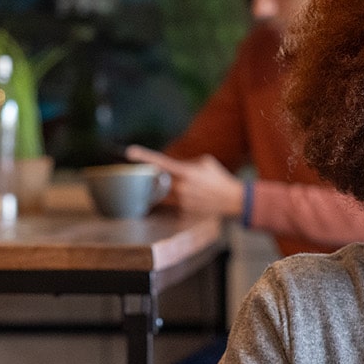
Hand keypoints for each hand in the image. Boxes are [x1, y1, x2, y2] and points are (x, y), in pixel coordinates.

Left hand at [124, 145, 245, 217]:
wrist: (233, 199)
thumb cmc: (219, 178)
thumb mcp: (205, 162)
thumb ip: (186, 162)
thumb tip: (173, 165)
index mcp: (186, 172)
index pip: (161, 162)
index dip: (144, 156)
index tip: (130, 152)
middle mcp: (181, 187)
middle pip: (156, 182)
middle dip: (152, 178)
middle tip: (152, 176)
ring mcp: (182, 201)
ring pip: (161, 195)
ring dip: (160, 190)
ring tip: (173, 187)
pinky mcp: (184, 211)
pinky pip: (170, 205)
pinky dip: (173, 200)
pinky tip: (187, 198)